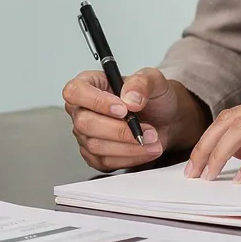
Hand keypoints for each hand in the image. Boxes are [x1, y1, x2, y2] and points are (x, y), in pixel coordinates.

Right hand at [61, 67, 209, 171]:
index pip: (75, 92)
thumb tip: (130, 98)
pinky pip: (105, 161)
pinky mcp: (95, 154)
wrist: (165, 119)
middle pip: (84, 123)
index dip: (96, 102)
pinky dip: (129, 158)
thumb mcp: (154, 79)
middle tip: (146, 130)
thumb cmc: (153, 97)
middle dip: (119, 130)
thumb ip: (141, 83)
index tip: (123, 109)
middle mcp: (82, 109)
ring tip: (152, 140)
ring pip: (95, 146)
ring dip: (128, 146)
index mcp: (89, 84)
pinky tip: (145, 149)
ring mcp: (86, 134)